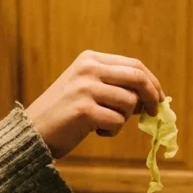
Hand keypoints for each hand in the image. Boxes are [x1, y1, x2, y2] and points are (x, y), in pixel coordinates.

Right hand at [25, 50, 165, 158]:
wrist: (33, 132)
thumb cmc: (65, 114)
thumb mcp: (88, 89)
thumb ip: (115, 87)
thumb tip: (152, 97)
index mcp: (90, 59)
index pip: (134, 65)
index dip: (152, 82)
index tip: (160, 98)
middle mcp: (88, 69)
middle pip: (137, 78)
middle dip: (152, 97)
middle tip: (154, 113)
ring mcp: (85, 88)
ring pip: (129, 102)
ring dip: (123, 119)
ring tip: (105, 123)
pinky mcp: (83, 110)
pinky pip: (117, 121)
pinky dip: (112, 130)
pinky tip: (95, 131)